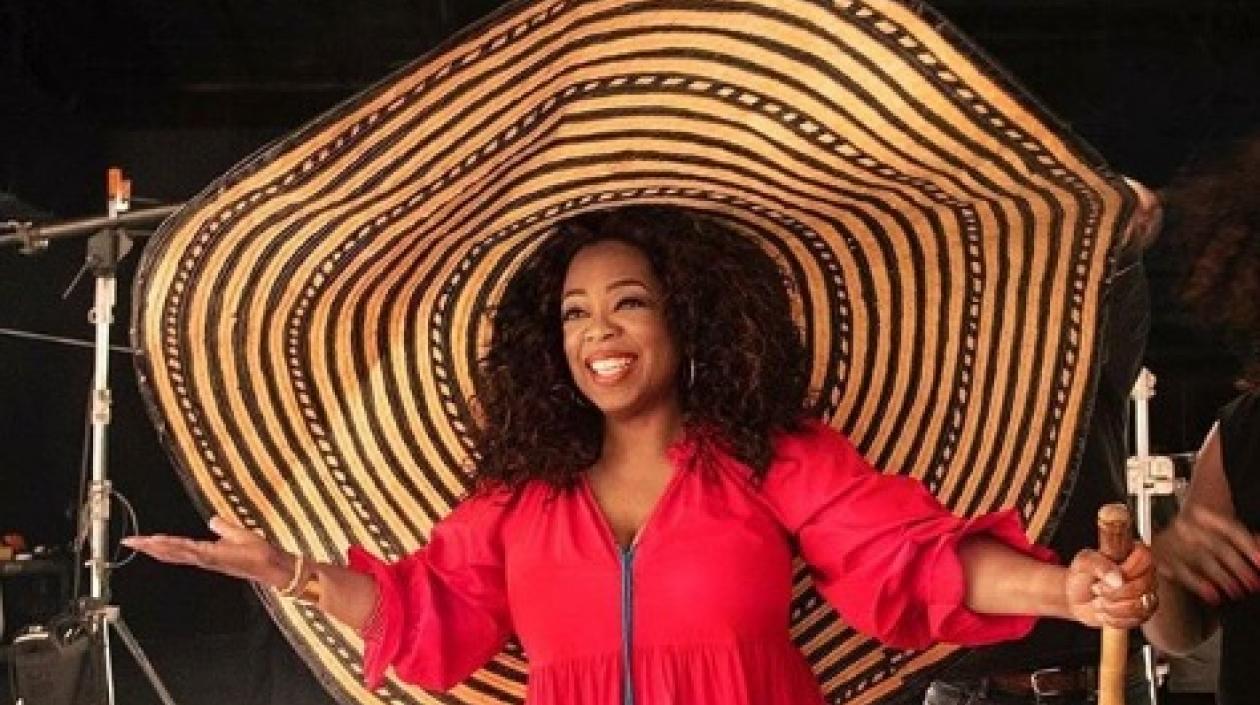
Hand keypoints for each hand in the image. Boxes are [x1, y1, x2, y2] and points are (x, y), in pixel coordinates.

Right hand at [121, 515, 292, 588]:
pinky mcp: (217, 558)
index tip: (141, 539)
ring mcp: (209, 559)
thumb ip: (224, 528)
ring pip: (179, 553)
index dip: (160, 544)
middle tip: (130, 541)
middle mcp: (205, 558)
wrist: (273, 563)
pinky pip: (194, 552)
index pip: (178, 548)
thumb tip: (212, 520)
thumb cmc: (258, 551)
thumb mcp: (237, 534)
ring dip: (160, 547)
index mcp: (207, 553)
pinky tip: (166, 544)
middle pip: (172, 552)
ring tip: (141, 542)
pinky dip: (179, 548)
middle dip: (151, 547)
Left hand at [1065, 544, 1155, 628]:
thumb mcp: (1084, 562)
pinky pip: (1136, 620)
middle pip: (1143, 585)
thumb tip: (1119, 579)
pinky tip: (1104, 612)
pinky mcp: (1144, 613)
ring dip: (1112, 606)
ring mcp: (1148, 593)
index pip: (1145, 556)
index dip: (1126, 569)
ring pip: (1140, 605)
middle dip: (1113, 592)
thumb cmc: (1082, 575)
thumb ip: (1099, 564)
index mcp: (1133, 552)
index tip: (1105, 575)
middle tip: (1096, 589)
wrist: (1075, 598)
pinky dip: (1114, 618)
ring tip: (1098, 601)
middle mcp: (1145, 572)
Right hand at [1153, 503, 1259, 604]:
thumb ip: (1246, 541)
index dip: (1248, 546)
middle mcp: (1187, 525)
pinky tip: (1212, 594)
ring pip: (1199, 559)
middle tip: (1252, 583)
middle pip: (1216, 545)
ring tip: (1236, 591)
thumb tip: (1259, 545)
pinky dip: (1198, 584)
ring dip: (1221, 577)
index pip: (1230, 529)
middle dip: (1237, 567)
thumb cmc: (1207, 535)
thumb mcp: (1226, 532)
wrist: (1175, 535)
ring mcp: (1172, 539)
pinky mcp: (1161, 555)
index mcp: (1205, 514)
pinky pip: (1180, 571)